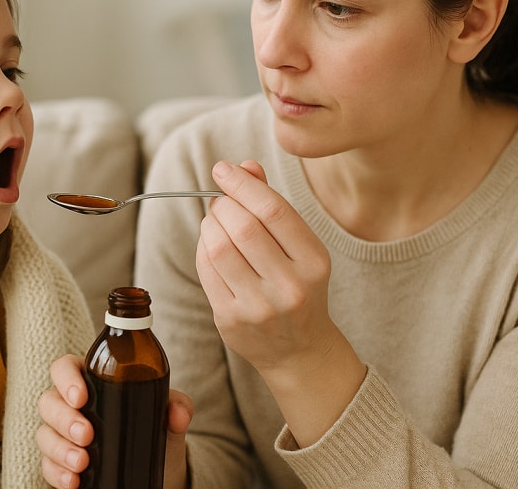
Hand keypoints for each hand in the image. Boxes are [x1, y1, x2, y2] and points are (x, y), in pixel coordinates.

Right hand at [37, 354, 193, 488]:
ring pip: (44, 434)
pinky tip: (73, 481)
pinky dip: (57, 473)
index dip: (65, 379)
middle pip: (49, 402)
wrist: (158, 468)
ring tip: (82, 463)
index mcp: (91, 381)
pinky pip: (47, 465)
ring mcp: (62, 434)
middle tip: (87, 435)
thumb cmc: (154, 427)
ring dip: (60, 450)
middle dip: (64, 419)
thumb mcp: (167, 413)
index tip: (81, 397)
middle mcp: (71, 405)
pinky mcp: (60, 462)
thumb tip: (177, 414)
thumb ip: (177, 405)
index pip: (64, 368)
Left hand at [196, 160, 364, 444]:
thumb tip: (245, 166)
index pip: (273, 211)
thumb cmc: (299, 286)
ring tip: (215, 221)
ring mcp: (259, 306)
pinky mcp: (230, 319)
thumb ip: (273, 204)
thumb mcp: (301, 248)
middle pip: (242, 226)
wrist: (299, 351)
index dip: (243, 184)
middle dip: (223, 203)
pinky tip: (211, 245)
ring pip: (218, 246)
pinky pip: (205, 269)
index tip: (223, 168)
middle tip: (220, 199)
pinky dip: (202, 248)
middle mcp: (290, 287)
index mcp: (315, 262)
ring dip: (209, 223)